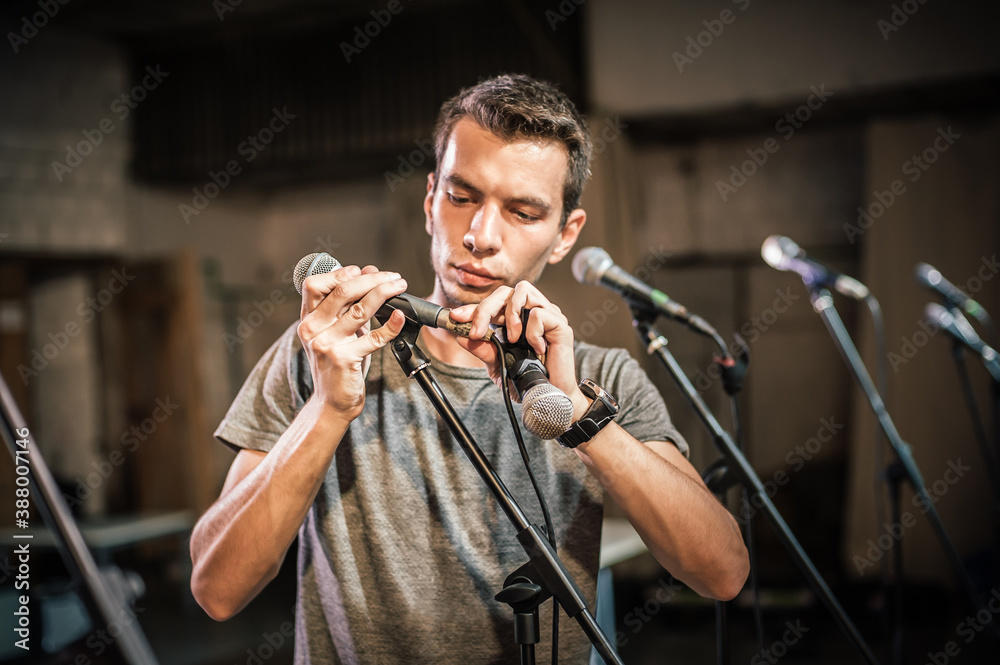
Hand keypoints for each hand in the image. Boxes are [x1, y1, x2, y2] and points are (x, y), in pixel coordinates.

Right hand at [297, 264, 407, 418]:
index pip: (314, 284)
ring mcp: (327, 344)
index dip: (339, 273)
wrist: (332, 402)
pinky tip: (400, 317)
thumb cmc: (337, 365)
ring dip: (384, 293)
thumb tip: (370, 271)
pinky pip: (373, 337)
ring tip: (399, 287)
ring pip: (359, 309)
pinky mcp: (344, 358)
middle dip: (371, 279)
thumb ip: (349, 305)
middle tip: (392, 277)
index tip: (362, 270)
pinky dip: (390, 325)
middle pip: (342, 291)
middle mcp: (313, 330)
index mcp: (308, 320)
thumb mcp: (337, 332)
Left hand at [450, 282, 588, 417]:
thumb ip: (483, 349)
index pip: (493, 304)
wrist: (549, 398)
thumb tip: (461, 336)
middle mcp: (531, 312)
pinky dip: (532, 332)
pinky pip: (539, 314)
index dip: (473, 308)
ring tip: (512, 339)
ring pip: (523, 291)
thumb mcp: (498, 365)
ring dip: (511, 314)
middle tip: (478, 332)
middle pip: (506, 291)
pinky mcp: (561, 325)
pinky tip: (536, 349)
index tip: (456, 318)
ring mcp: (548, 315)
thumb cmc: (527, 379)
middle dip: (486, 308)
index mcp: (517, 319)